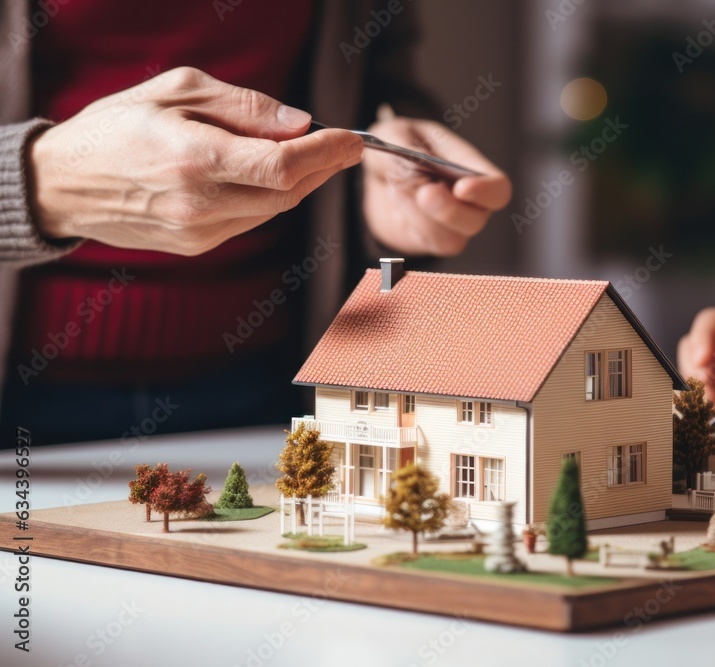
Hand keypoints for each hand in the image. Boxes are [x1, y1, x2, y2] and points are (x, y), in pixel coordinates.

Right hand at [29, 67, 362, 254]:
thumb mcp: (176, 89)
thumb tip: (299, 122)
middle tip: (344, 145)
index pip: (283, 165)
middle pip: (289, 192)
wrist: (64, 183)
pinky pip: (251, 221)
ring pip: (275, 210)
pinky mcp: (198, 246)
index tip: (351, 139)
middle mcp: (200, 203)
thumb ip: (244, 106)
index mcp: (194, 159)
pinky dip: (270, 198)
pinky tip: (269, 176)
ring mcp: (200, 231)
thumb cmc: (117, 126)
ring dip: (302, 183)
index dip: (326, 153)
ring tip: (310, 154)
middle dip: (324, 167)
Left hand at [361, 117, 510, 255]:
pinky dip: (412, 221)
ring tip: (397, 187)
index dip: (487, 191)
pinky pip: (432, 242)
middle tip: (424, 193)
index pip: (497, 187)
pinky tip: (397, 198)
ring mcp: (452, 225)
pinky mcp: (432, 240)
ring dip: (422, 215)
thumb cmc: (395, 148)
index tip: (462, 188)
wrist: (376, 176)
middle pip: (477, 219)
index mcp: (471, 168)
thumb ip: (403, 149)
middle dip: (449, 210)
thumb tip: (411, 170)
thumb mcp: (393, 134)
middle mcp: (469, 201)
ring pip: (453, 238)